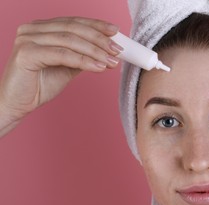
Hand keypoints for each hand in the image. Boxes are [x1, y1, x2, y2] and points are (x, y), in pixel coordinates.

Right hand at [0, 17, 122, 129]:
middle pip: (73, 28)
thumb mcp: (66, 67)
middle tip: (118, 50)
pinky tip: (99, 67)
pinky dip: (83, 61)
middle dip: (99, 39)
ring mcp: (27, 39)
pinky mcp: (26, 53)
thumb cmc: (38, 85)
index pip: (73, 22)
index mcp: (41, 28)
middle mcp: (33, 29)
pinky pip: (62, 55)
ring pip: (69, 40)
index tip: (116, 32)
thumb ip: (81, 56)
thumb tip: (106, 51)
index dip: (96, 25)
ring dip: (95, 51)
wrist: (17, 104)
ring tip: (112, 61)